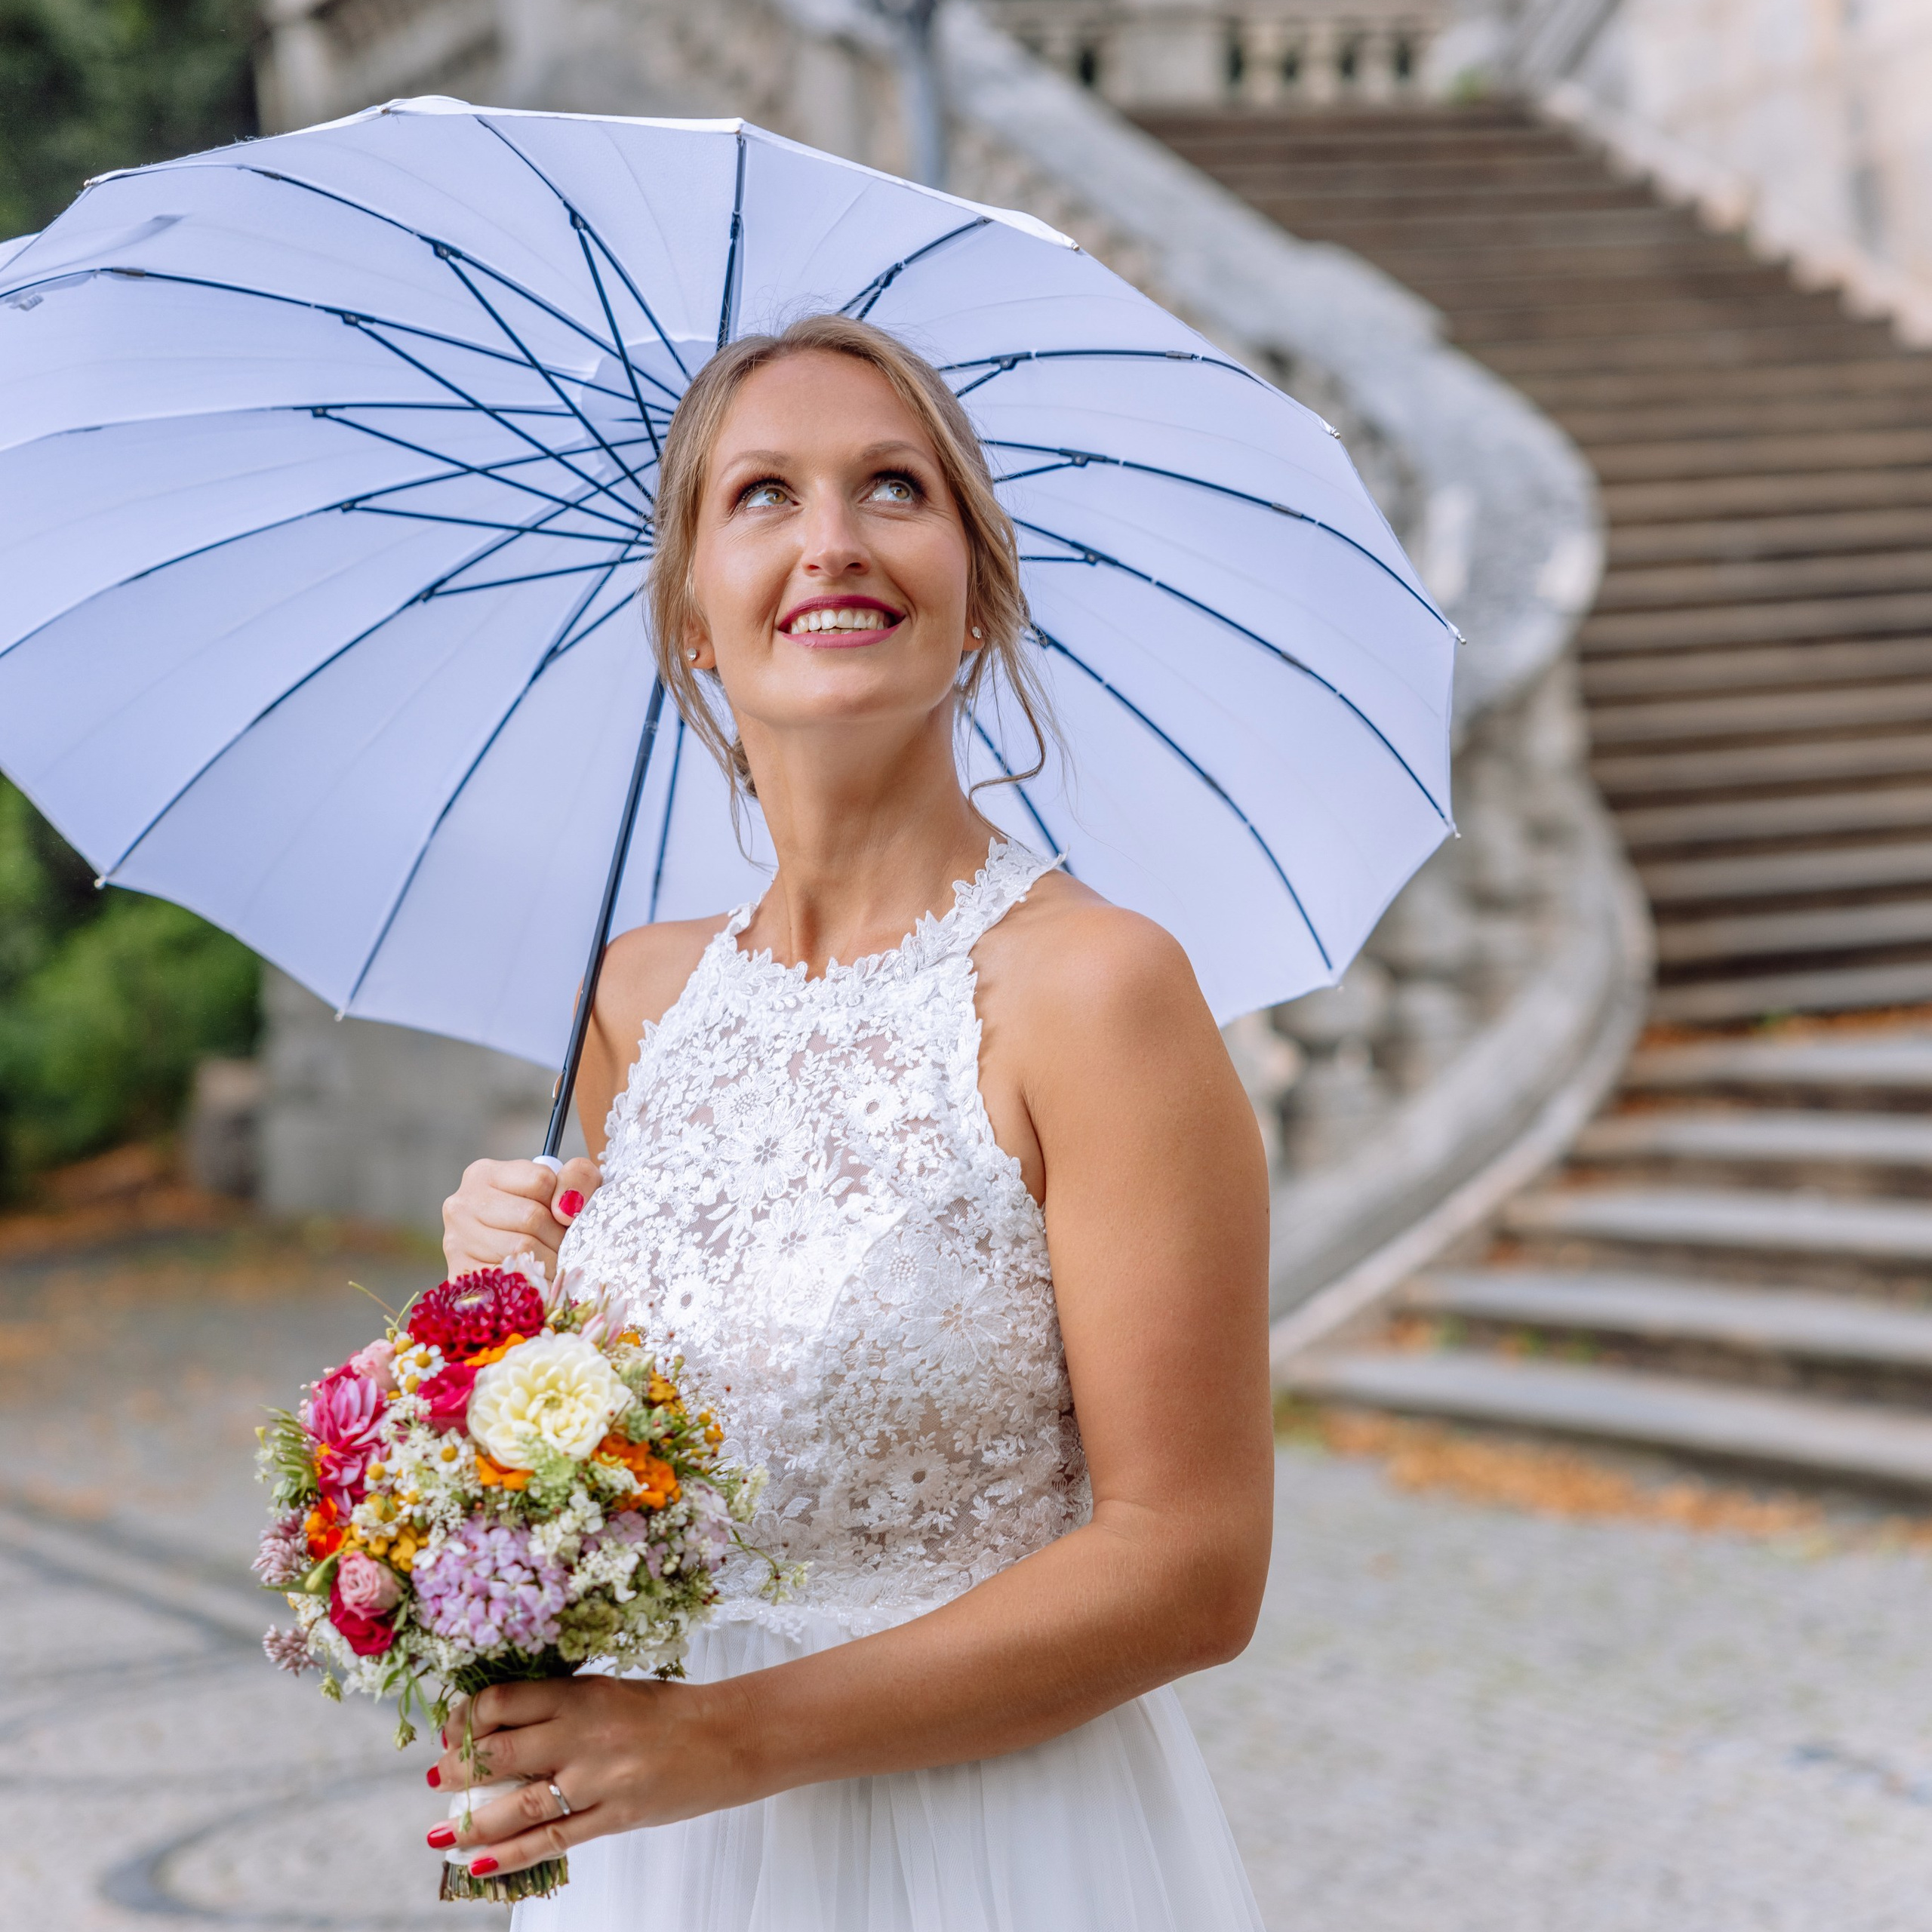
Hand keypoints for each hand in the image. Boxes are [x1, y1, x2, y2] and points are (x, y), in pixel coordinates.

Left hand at [426, 1676, 750, 1875]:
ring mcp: (597, 1780)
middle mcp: (582, 1734)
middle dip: (457, 1770)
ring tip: (441, 1830)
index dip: (465, 1719)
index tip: (454, 1730)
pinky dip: (507, 1856)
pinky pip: (549, 1841)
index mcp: (581, 1692)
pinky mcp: (613, 1817)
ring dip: (469, 1820)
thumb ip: (560, 1706)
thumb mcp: (609, 1690)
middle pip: (497, 1754)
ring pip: (514, 1806)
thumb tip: (500, 1726)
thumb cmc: (668, 1709)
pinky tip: (475, 1861)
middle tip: (442, 1778)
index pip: (501, 1702)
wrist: (728, 1737)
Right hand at [441, 1156, 601, 1278]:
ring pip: (522, 1249)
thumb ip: (577, 1178)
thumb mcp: (568, 1185)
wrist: (518, 1265)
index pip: (540, 1181)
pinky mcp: (459, 1275)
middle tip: (565, 1246)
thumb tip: (566, 1208)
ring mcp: (456, 1241)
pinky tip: (539, 1283)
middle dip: (559, 1236)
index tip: (566, 1214)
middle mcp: (462, 1204)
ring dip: (550, 1262)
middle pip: (531, 1217)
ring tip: (553, 1263)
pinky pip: (509, 1279)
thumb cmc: (547, 1217)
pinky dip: (533, 1284)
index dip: (564, 1200)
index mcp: (484, 1174)